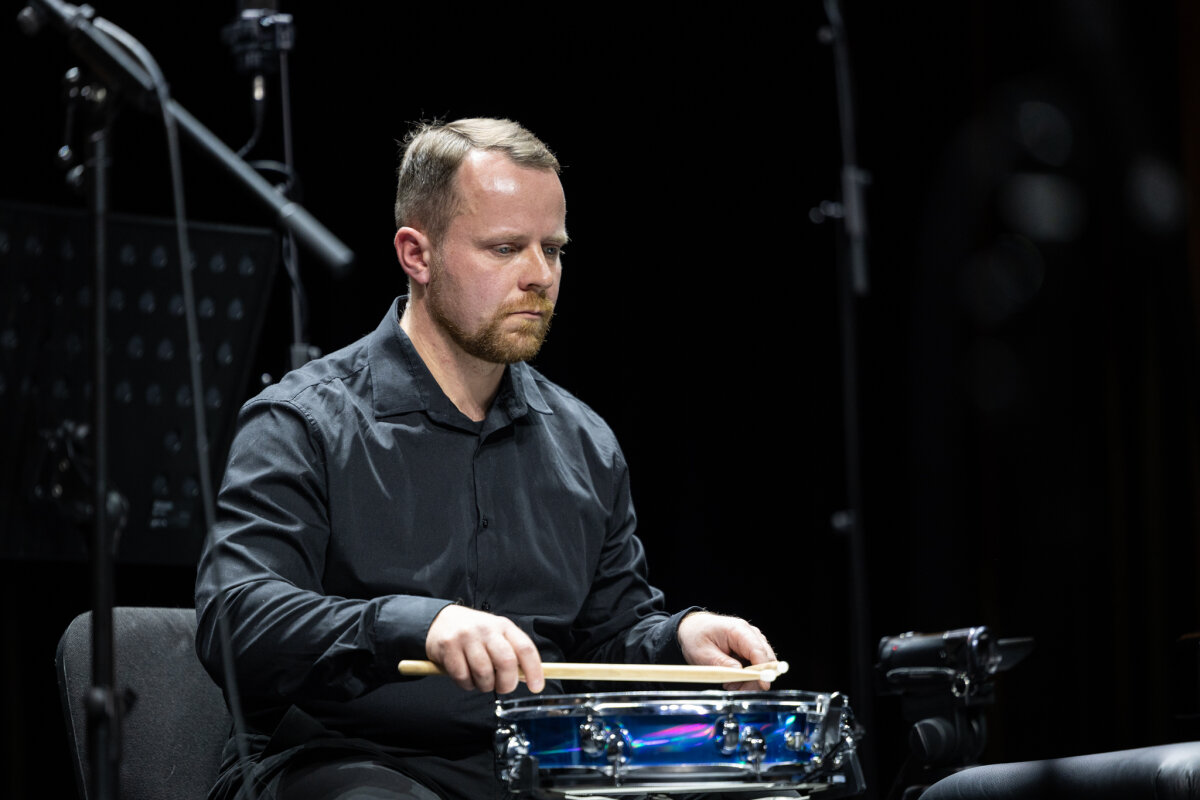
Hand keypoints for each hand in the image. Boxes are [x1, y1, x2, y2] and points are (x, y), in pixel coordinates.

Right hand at [425, 604, 544, 693]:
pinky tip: (467, 678)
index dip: (534, 670)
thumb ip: (512, 652)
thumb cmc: (474, 633)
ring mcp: (466, 637)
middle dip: (507, 683)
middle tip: (503, 687)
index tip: (536, 687)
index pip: (525, 648)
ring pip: (484, 673)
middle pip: (506, 662)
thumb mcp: (496, 634)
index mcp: (503, 626)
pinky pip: (462, 677)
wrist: (440, 620)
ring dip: (485, 686)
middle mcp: (486, 629)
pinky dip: (467, 685)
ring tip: (482, 681)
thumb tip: (527, 677)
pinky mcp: (448, 647)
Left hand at [677, 611, 777, 689]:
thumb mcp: (703, 653)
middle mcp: (749, 633)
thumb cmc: (696, 636)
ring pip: (762, 664)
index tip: (763, 684)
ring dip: (749, 678)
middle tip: (735, 688)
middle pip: (765, 658)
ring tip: (729, 683)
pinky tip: (732, 678)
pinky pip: (755, 665)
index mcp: (737, 630)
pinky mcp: (749, 648)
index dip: (763, 669)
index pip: (757, 650)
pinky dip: (747, 675)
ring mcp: (751, 640)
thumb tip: (740, 673)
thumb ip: (722, 663)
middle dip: (754, 678)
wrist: (691, 628)